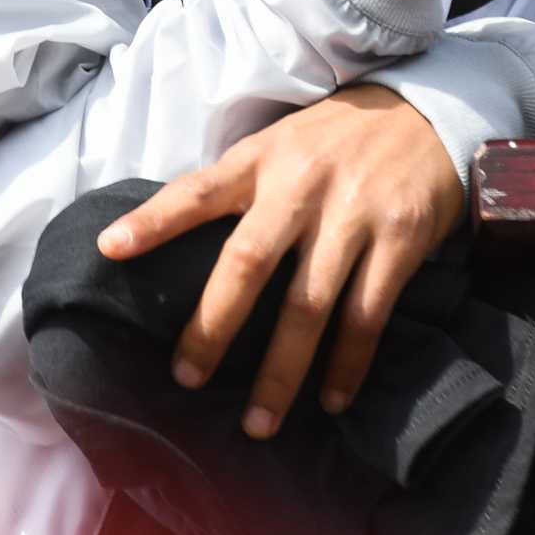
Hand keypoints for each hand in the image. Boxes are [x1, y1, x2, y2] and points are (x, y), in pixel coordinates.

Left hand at [96, 86, 462, 436]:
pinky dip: (347, 364)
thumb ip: (240, 187)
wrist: (425, 111)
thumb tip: (181, 242)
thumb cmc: (335, 138)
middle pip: (246, 261)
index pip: (196, 190)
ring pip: (307, 305)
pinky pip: (367, 315)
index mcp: (261, 159)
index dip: (152, 219)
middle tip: (186, 378)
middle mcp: (300, 186)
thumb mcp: (280, 143)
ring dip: (282, 371)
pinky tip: (331, 399)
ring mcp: (351, 214)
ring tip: (258, 422)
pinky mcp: (399, 240)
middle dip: (213, 326)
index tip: (110, 249)